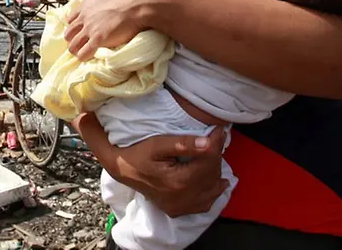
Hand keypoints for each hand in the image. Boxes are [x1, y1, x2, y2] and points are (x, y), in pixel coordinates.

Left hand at [65, 0, 164, 59]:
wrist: (139, 1)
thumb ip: (103, 1)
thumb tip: (109, 3)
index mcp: (86, 5)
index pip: (71, 19)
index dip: (75, 27)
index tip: (80, 32)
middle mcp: (84, 17)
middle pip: (68, 33)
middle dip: (72, 40)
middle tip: (80, 45)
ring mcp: (90, 29)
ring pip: (73, 45)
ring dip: (76, 50)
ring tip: (82, 54)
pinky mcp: (97, 39)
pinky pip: (83, 53)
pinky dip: (84, 57)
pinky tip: (88, 58)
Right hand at [73, 113, 227, 217]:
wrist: (122, 169)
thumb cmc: (138, 153)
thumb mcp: (158, 144)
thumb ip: (183, 144)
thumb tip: (208, 143)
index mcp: (179, 181)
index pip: (208, 161)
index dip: (217, 143)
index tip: (219, 130)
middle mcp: (182, 198)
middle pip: (212, 175)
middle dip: (216, 156)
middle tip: (216, 140)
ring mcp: (181, 207)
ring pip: (211, 190)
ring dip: (216, 172)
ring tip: (214, 156)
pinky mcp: (178, 210)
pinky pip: (204, 205)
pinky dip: (211, 193)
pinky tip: (214, 182)